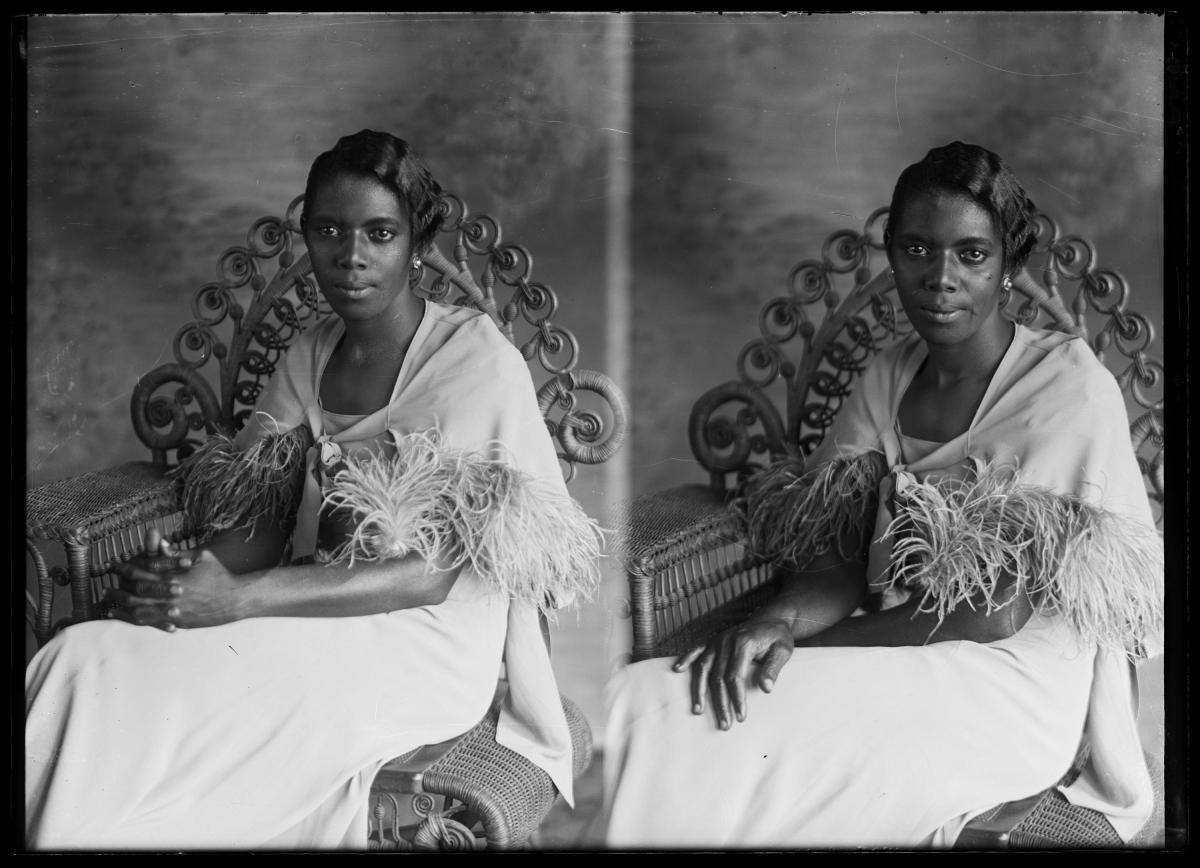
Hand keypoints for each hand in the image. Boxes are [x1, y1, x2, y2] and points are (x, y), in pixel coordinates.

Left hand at [106, 528, 241, 630]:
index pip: (141, 572)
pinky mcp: (180, 623)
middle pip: (135, 594)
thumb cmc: (220, 574)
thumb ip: (177, 553)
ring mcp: (174, 611)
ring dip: (122, 609)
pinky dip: (137, 621)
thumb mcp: (202, 557)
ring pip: (140, 612)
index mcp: (173, 576)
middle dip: (118, 590)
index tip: (113, 567)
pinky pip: (153, 624)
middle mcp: (170, 595)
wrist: (237, 598)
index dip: (124, 569)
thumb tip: (160, 544)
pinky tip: (129, 619)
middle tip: (105, 589)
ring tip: (109, 606)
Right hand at [672, 618, 793, 729]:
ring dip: (699, 690)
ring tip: (698, 710)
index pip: (735, 676)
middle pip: (718, 677)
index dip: (737, 698)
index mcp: (743, 644)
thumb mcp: (783, 651)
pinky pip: (696, 650)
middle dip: (720, 703)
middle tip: (724, 724)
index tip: (740, 716)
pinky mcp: (712, 641)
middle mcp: (726, 642)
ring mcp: (717, 641)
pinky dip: (685, 659)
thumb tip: (766, 688)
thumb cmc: (777, 637)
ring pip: (703, 668)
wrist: (770, 619)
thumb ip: (773, 668)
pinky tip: (677, 670)